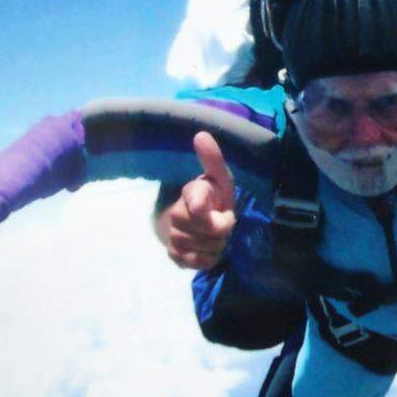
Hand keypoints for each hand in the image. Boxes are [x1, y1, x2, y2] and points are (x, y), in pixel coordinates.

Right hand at [156, 131, 236, 269]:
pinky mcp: (173, 254)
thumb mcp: (220, 178)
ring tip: (215, 235)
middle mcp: (177, 213)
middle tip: (223, 222)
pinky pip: (196, 262)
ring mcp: (172, 235)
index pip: (194, 200)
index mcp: (192, 192)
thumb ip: (213, 160)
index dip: (200, 206)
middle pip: (209, 230)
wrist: (195, 220)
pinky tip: (208, 249)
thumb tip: (201, 134)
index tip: (208, 208)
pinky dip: (207, 259)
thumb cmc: (213, 197)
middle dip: (222, 230)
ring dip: (216, 245)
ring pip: (203, 247)